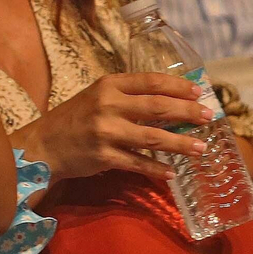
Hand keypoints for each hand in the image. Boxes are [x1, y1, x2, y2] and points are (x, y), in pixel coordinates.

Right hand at [15, 73, 213, 180]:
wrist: (43, 145)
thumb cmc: (74, 119)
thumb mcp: (96, 97)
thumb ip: (127, 95)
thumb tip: (170, 100)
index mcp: (108, 85)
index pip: (150, 81)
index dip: (178, 86)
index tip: (200, 91)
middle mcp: (107, 105)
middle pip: (157, 106)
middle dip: (187, 111)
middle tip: (209, 116)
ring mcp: (105, 131)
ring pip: (152, 137)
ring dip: (180, 143)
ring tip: (201, 148)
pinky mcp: (103, 156)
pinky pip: (137, 163)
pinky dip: (156, 168)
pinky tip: (172, 172)